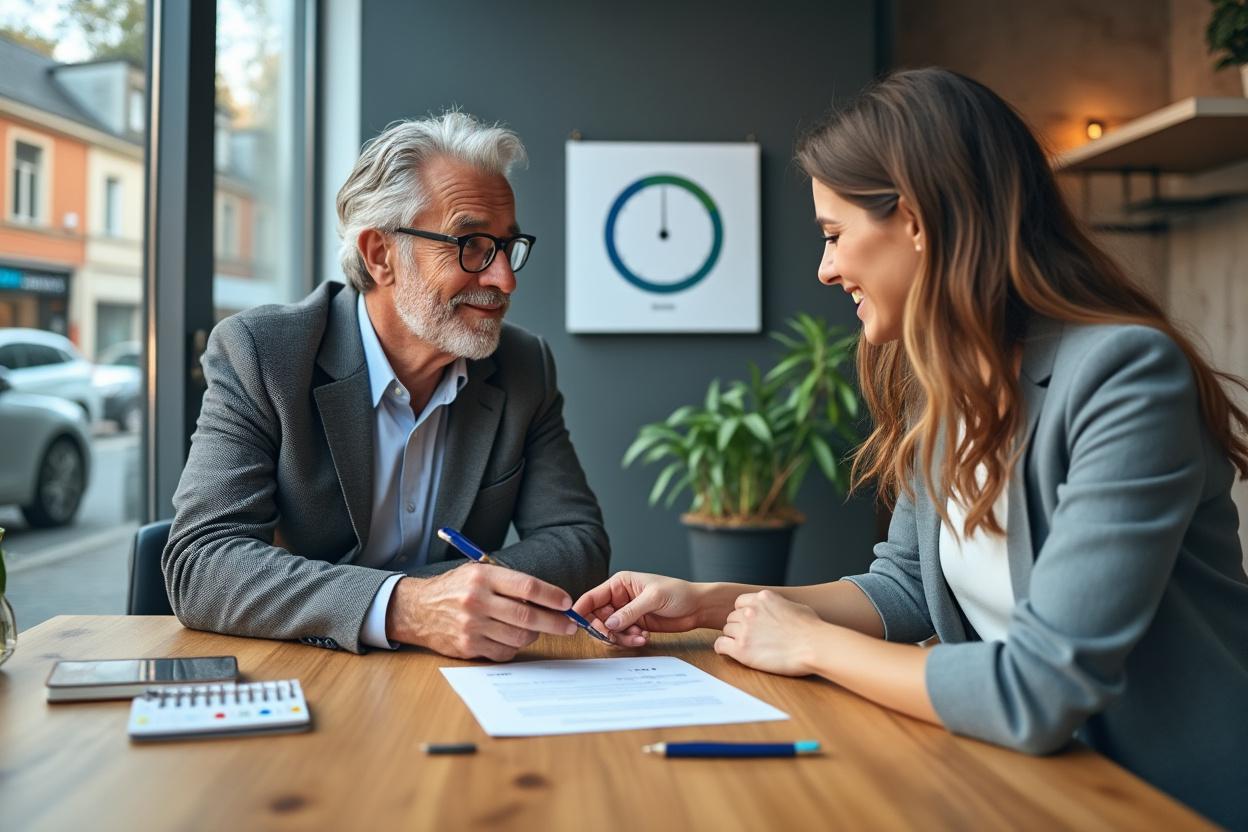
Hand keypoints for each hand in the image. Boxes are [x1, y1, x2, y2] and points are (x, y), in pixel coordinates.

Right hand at [386, 566, 576, 660]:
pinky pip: (504, 651)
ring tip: (535, 629)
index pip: (527, 587)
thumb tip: (548, 598)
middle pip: (527, 616)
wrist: (417, 609)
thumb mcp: (477, 573)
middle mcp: (476, 601)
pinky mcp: (468, 647)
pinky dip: (514, 646)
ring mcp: (471, 627)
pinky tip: (511, 638)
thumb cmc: (454, 589)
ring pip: (519, 637)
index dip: (552, 596)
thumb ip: (508, 583)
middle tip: (569, 625)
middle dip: (555, 622)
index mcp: (482, 577)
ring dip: (534, 635)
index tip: (567, 603)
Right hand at [572, 571, 704, 646]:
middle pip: (596, 618)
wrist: (697, 607)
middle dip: (604, 630)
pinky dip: (630, 640)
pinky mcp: (634, 626)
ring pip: (609, 631)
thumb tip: (609, 623)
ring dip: (620, 637)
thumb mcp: (653, 598)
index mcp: (619, 584)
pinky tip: (644, 637)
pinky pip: (622, 637)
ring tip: (639, 636)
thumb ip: (630, 611)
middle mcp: (619, 598)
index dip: (581, 610)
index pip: (592, 597)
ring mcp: (626, 613)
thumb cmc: (678, 593)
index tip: (577, 624)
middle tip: (614, 636)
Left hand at [714, 590, 823, 675]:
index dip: (745, 615)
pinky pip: (720, 645)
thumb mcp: (795, 606)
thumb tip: (778, 609)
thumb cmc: (812, 629)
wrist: (815, 646)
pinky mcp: (741, 649)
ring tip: (748, 648)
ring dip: (734, 638)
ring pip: (726, 631)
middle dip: (740, 627)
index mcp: (762, 598)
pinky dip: (723, 649)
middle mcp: (750, 611)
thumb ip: (779, 605)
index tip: (751, 624)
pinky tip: (732, 652)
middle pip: (732, 618)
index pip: (740, 603)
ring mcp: (745, 629)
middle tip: (751, 638)